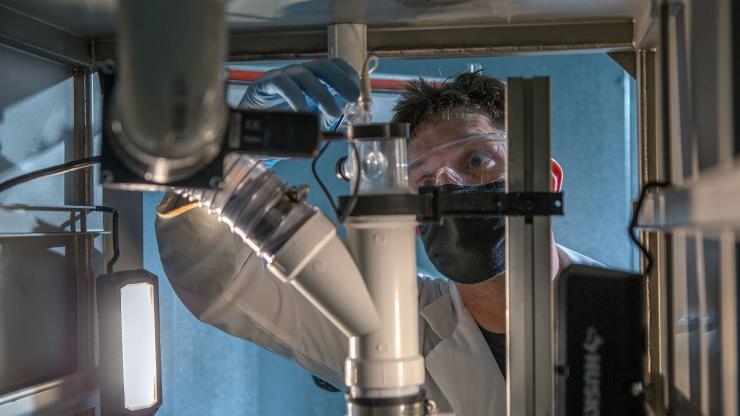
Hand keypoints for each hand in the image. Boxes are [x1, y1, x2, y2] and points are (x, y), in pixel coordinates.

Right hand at [239, 58, 359, 129]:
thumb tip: (345, 110)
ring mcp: (281, 76)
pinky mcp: (264, 84)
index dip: (347, 74)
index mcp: (311, 78)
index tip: (359, 90)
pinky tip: (303, 110)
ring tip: (333, 113)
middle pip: (323, 66)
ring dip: (322, 94)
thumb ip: (326, 115)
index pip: (333, 66)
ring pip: (305, 76)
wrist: (248, 132)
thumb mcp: (310, 121)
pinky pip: (281, 83)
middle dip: (341, 80)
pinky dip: (295, 96)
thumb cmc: (280, 124)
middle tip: (353, 98)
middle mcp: (298, 73)